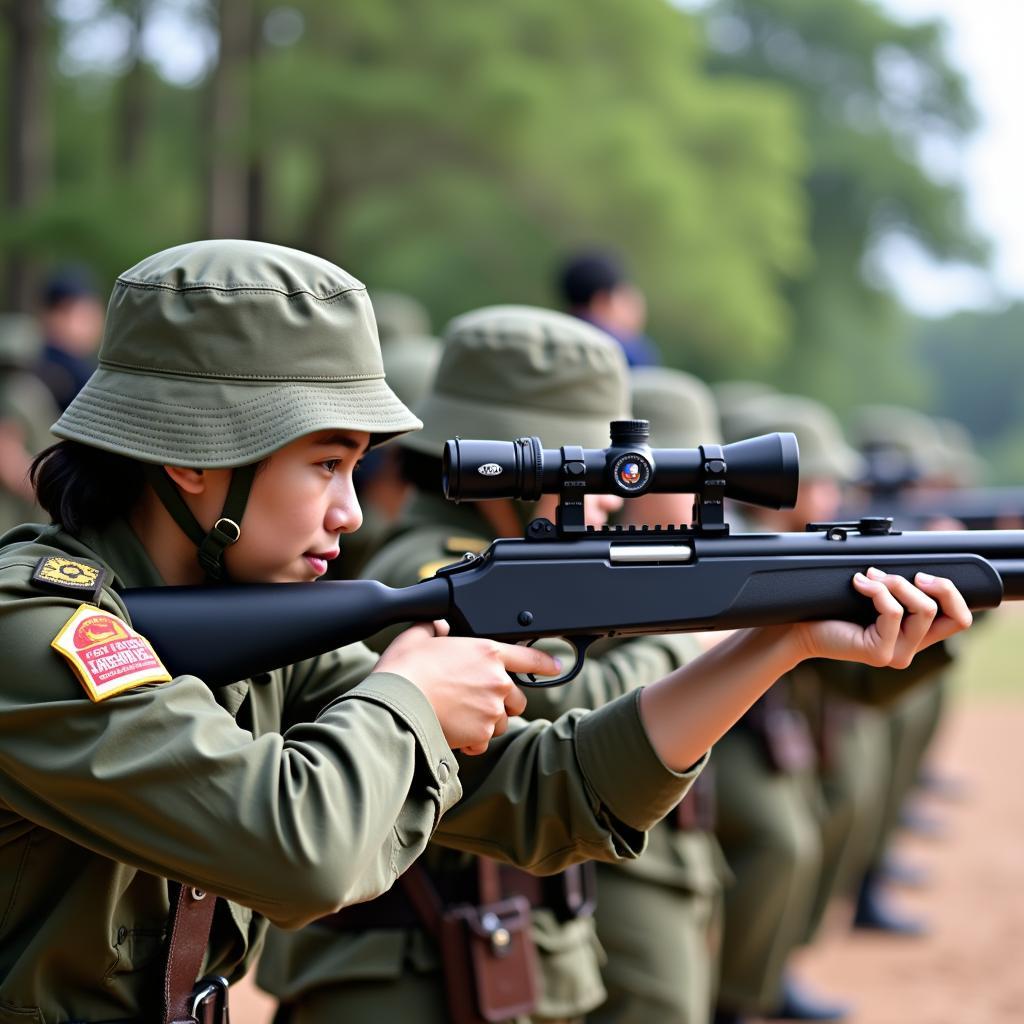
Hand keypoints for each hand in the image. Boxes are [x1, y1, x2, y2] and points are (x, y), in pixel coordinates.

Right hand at [375, 621, 558, 753]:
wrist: (397, 704)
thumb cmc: (404, 668)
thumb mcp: (418, 635)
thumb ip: (435, 628)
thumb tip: (438, 627)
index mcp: (487, 651)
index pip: (529, 657)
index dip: (545, 663)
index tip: (555, 667)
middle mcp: (496, 680)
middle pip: (517, 698)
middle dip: (503, 702)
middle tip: (477, 701)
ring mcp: (491, 709)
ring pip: (501, 722)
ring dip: (487, 722)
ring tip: (460, 716)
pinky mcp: (480, 734)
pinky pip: (483, 742)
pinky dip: (472, 741)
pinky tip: (454, 731)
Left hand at [791, 568, 972, 667]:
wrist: (801, 627)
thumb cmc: (835, 608)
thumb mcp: (876, 593)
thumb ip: (900, 587)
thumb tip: (920, 568)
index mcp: (915, 635)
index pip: (960, 620)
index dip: (953, 594)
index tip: (925, 575)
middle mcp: (911, 649)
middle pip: (953, 616)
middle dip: (935, 585)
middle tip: (906, 574)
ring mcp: (898, 655)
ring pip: (923, 611)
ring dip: (898, 584)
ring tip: (871, 576)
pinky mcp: (880, 654)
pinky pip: (893, 612)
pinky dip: (877, 591)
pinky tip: (858, 584)